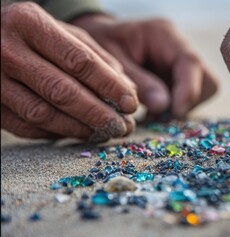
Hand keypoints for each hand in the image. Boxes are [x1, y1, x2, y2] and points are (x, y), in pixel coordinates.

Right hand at [1, 2, 138, 141]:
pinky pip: (25, 127)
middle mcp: (6, 49)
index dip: (109, 86)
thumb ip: (95, 56)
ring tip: (104, 133)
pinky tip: (76, 133)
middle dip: (99, 114)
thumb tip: (127, 90)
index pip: (79, 61)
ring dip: (79, 129)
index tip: (131, 104)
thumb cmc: (31, 34)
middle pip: (63, 92)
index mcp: (30, 24)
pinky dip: (55, 134)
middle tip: (122, 127)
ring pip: (43, 114)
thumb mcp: (62, 31)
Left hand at [71, 15, 218, 121]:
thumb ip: (137, 81)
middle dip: (188, 101)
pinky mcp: (181, 78)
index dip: (188, 90)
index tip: (176, 111)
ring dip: (182, 107)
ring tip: (152, 114)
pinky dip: (176, 109)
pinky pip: (192, 98)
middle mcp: (180, 47)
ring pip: (204, 91)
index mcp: (164, 35)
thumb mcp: (111, 60)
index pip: (190, 62)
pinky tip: (154, 111)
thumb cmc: (102, 44)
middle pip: (207, 79)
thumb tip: (164, 105)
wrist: (99, 39)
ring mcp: (183, 64)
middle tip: (159, 115)